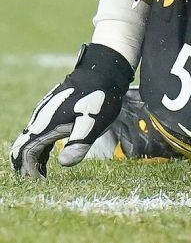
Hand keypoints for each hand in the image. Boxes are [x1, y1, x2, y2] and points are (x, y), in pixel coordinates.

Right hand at [10, 44, 132, 177]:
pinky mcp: (51, 110)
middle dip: (26, 167)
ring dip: (33, 158)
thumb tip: (64, 163)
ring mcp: (44, 113)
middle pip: (23, 147)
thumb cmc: (99, 98)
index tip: (39, 184)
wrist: (102, 72)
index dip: (29, 170)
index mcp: (46, 125)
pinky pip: (38, 133)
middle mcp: (40, 119)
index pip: (26, 152)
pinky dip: (39, 147)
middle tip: (38, 182)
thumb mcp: (93, 123)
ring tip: (43, 174)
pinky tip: (49, 155)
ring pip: (30, 140)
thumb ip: (79, 143)